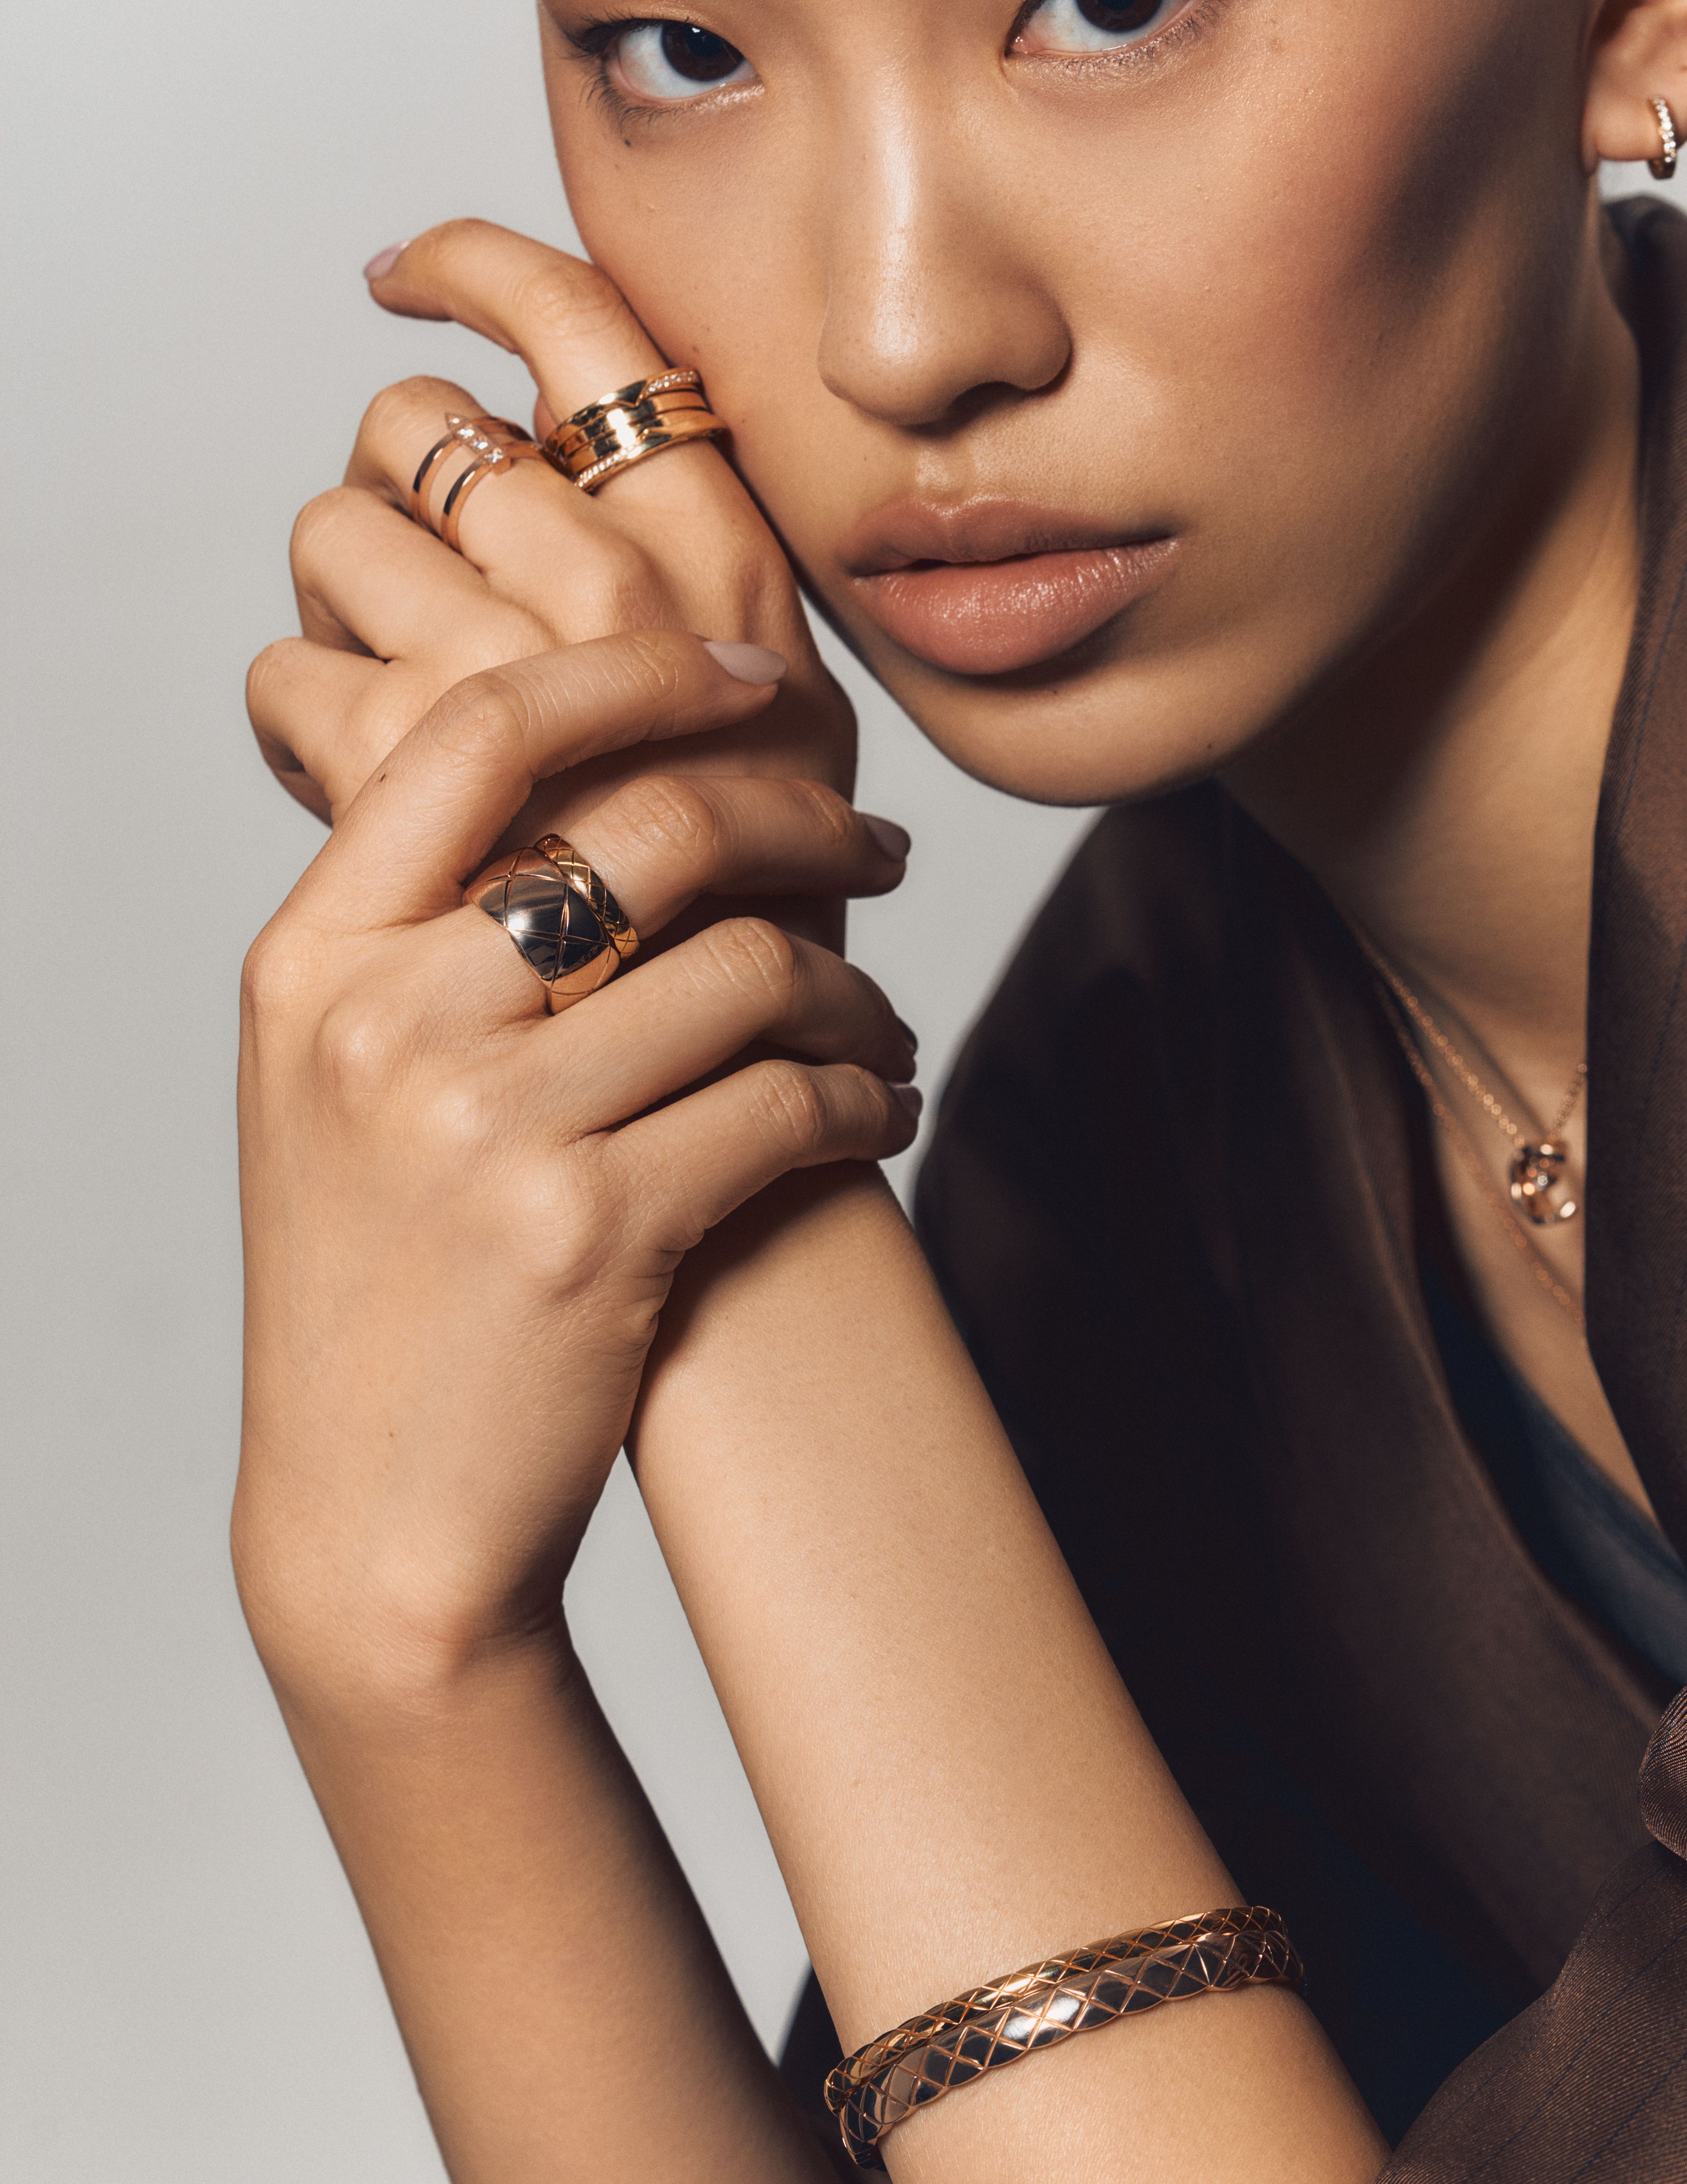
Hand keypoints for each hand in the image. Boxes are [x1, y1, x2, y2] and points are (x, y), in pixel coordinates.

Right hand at [233, 633, 916, 1703]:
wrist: (372, 1513)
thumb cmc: (378, 1283)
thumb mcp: (338, 1082)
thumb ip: (427, 933)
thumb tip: (599, 787)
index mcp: (311, 958)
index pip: (482, 728)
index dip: (638, 669)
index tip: (754, 678)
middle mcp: (387, 1023)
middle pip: (651, 825)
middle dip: (804, 817)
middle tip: (877, 849)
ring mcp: (487, 1128)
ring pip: (748, 968)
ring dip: (854, 987)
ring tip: (878, 1022)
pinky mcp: (594, 1232)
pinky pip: (786, 1104)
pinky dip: (863, 1098)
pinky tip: (878, 1112)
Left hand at [247, 219, 856, 876]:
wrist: (737, 1066)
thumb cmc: (761, 905)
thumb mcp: (782, 715)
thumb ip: (681, 591)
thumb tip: (546, 470)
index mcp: (720, 551)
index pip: (583, 324)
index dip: (476, 268)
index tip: (409, 276)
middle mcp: (616, 585)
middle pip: (420, 425)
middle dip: (393, 485)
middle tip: (426, 576)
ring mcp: (507, 669)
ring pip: (332, 531)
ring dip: (341, 602)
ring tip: (398, 690)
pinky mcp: (409, 766)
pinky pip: (284, 677)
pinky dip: (298, 724)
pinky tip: (361, 779)